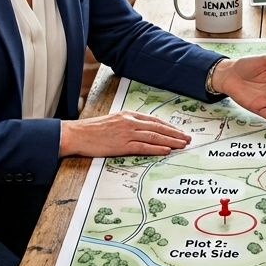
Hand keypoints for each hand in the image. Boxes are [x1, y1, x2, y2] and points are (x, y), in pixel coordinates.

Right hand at [60, 112, 191, 157]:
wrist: (77, 134)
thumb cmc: (93, 130)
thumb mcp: (113, 120)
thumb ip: (128, 123)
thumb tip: (142, 130)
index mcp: (128, 115)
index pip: (154, 120)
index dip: (168, 126)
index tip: (178, 131)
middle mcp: (130, 122)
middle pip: (158, 128)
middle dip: (175, 133)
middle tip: (187, 138)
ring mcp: (126, 133)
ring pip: (154, 137)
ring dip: (171, 141)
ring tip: (182, 144)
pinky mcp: (122, 145)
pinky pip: (143, 147)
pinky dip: (157, 149)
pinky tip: (166, 150)